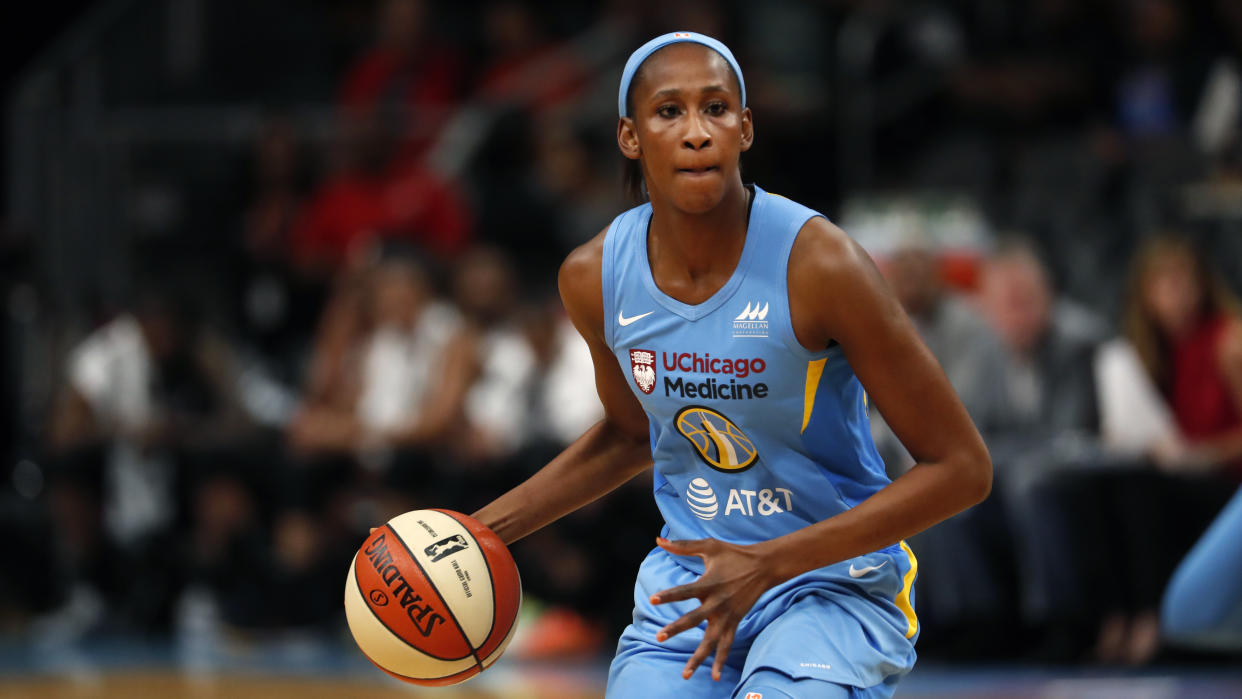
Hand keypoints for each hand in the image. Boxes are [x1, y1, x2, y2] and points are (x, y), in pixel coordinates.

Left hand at [650, 537, 776, 681]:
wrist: (764, 567)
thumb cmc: (734, 554)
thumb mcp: (710, 546)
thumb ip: (683, 546)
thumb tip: (658, 540)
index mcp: (709, 584)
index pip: (685, 591)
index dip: (669, 595)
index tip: (653, 599)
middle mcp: (717, 603)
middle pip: (694, 619)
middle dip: (676, 628)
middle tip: (660, 637)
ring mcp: (727, 615)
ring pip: (711, 641)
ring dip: (698, 657)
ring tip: (685, 674)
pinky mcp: (735, 622)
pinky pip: (727, 644)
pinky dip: (721, 660)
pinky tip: (713, 676)